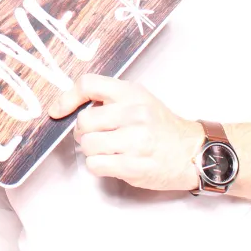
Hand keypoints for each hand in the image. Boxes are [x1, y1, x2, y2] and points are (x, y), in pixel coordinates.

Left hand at [49, 74, 203, 190]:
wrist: (191, 151)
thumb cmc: (162, 127)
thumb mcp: (140, 99)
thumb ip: (111, 99)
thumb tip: (73, 106)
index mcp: (131, 93)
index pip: (88, 85)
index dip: (67, 98)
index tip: (59, 110)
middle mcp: (133, 114)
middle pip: (83, 121)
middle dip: (83, 132)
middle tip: (95, 135)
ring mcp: (135, 141)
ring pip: (87, 145)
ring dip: (92, 150)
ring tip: (108, 149)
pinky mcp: (133, 166)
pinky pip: (95, 165)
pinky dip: (98, 166)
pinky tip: (113, 162)